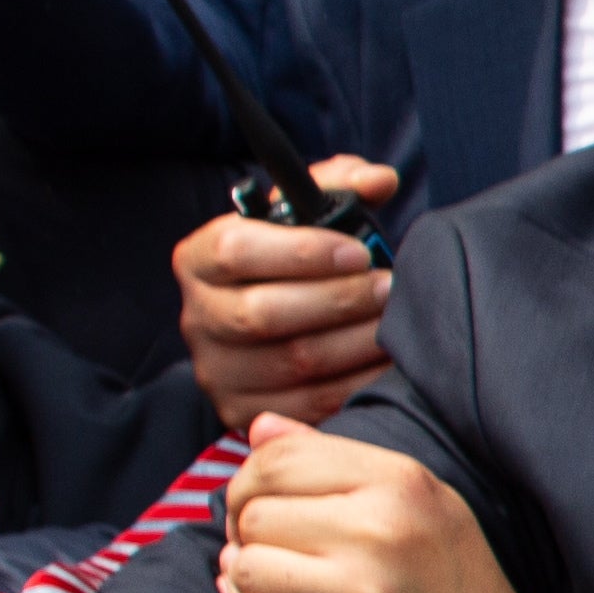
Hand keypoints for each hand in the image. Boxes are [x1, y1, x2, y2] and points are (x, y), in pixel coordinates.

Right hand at [176, 161, 400, 424]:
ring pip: (291, 364)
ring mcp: (217, 371)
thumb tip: (379, 180)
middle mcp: (198, 318)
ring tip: (396, 322)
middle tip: (389, 287)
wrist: (275, 324)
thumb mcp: (303, 214)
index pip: (236, 250)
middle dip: (339, 300)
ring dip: (355, 343)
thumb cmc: (292, 260)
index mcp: (200, 260)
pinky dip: (358, 385)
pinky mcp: (243, 412)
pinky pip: (309, 405)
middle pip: (264, 314)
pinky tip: (387, 362)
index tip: (358, 250)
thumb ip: (338, 185)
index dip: (302, 251)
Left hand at [219, 415, 555, 592]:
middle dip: (252, 543)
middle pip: (253, 514)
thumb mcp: (418, 509)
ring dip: (253, 592)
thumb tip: (258, 427)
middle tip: (287, 569)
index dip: (251, 487)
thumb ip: (335, 461)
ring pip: (243, 570)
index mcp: (403, 484)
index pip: (276, 458)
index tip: (269, 519)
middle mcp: (386, 532)